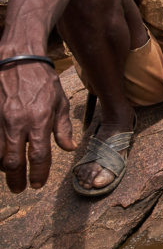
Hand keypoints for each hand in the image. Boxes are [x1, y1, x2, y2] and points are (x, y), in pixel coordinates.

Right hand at [0, 60, 75, 192]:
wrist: (19, 61)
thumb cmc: (43, 81)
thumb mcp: (60, 102)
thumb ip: (63, 127)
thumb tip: (69, 148)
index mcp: (39, 120)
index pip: (38, 155)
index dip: (38, 173)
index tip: (38, 184)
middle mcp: (17, 123)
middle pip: (12, 161)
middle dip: (16, 179)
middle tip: (20, 188)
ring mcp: (0, 120)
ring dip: (4, 169)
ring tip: (11, 175)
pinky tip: (1, 159)